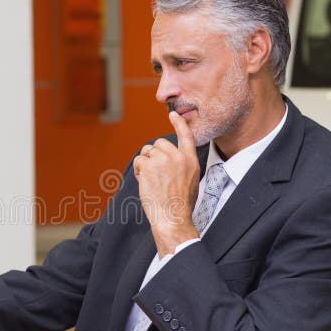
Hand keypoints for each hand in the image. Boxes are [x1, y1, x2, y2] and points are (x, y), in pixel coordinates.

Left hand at [133, 111, 199, 256]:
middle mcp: (178, 157)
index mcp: (190, 160)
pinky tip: (146, 183)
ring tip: (151, 181)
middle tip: (155, 173)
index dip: (179, 123)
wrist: (172, 216)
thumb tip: (170, 159)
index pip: (186, 136)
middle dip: (153, 155)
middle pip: (159, 143)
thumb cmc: (180, 204)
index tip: (173, 114)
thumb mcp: (190, 180)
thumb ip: (182, 165)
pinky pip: (139, 161)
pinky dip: (139, 171)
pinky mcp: (149, 165)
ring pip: (147, 152)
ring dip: (145, 164)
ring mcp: (163, 160)